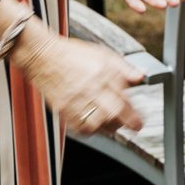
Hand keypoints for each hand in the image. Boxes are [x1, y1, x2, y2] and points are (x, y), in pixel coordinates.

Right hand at [18, 30, 145, 135]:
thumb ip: (124, 68)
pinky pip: (79, 127)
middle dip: (125, 124)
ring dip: (109, 128)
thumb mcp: (104, 54)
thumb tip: (140, 78)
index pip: (124, 98)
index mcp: (104, 73)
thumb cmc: (73, 55)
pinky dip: (90, 131)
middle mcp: (91, 87)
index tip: (140, 122)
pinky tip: (95, 126)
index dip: (134, 114)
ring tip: (114, 126)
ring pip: (97, 123)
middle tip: (133, 127)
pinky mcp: (63, 108)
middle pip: (113, 112)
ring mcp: (76, 99)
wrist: (44, 57)